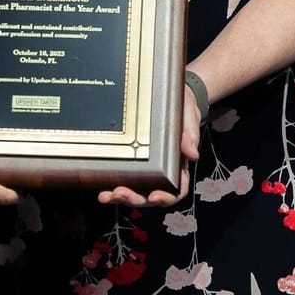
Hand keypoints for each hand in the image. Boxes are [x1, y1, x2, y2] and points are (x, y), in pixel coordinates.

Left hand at [97, 85, 201, 208]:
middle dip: (135, 198)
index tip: (155, 196)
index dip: (166, 197)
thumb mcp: (189, 116)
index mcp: (179, 166)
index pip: (177, 189)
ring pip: (134, 191)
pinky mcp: (131, 161)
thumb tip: (192, 154)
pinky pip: (123, 177)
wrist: (170, 96)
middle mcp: (162, 172)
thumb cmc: (183, 109)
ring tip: (107, 195)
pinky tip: (102, 188)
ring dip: (120, 197)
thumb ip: (190, 133)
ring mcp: (146, 168)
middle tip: (121, 193)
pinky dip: (111, 185)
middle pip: (150, 195)